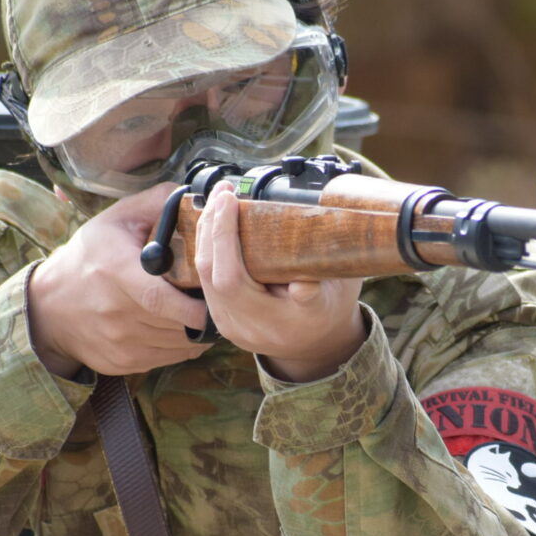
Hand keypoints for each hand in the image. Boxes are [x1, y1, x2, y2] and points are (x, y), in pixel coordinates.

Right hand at [28, 183, 209, 376]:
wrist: (49, 306)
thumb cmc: (89, 257)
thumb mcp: (115, 220)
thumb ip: (156, 203)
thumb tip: (195, 194)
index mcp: (115, 272)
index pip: (159, 298)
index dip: (192, 305)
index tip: (213, 298)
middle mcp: (116, 312)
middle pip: (175, 324)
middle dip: (203, 316)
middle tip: (218, 302)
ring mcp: (119, 341)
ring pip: (176, 344)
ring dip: (196, 332)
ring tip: (203, 312)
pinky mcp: (122, 363)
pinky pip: (167, 359)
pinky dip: (182, 347)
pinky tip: (182, 328)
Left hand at [194, 181, 367, 381]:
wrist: (320, 344)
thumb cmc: (329, 312)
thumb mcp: (333, 300)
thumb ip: (316, 294)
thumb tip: (302, 285)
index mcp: (267, 324)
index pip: (230, 278)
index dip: (224, 236)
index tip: (230, 200)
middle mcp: (240, 327)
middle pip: (209, 271)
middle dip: (212, 226)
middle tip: (223, 190)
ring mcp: (227, 323)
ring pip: (202, 273)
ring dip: (207, 232)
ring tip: (219, 199)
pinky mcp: (222, 314)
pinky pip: (206, 276)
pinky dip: (209, 246)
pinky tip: (217, 223)